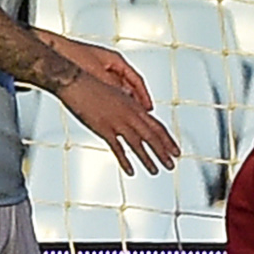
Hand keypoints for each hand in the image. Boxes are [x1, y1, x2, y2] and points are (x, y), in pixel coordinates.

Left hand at [45, 33, 154, 108]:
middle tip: (140, 115)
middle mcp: (109, 65)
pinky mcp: (89, 76)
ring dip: (122, 101)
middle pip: (128, 86)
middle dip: (134, 101)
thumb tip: (125, 100)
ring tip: (124, 115)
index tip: (148, 108)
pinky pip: (105, 90)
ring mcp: (100, 70)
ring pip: (117, 89)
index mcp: (115, 60)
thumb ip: (112, 86)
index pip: (136, 80)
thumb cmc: (72, 55)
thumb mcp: (97, 73)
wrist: (51, 50)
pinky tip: (107, 110)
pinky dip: (109, 100)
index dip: (144, 96)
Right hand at [56, 71, 180, 175]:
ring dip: (148, 159)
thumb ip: (129, 105)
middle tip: (172, 164)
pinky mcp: (104, 129)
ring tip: (156, 171)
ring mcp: (118, 122)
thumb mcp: (119, 94)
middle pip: (152, 136)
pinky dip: (125, 161)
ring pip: (138, 144)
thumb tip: (138, 110)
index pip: (157, 126)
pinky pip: (118, 148)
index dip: (168, 140)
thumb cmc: (95, 86)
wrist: (77, 82)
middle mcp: (130, 115)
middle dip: (164, 152)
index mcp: (135, 107)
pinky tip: (131, 171)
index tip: (176, 150)